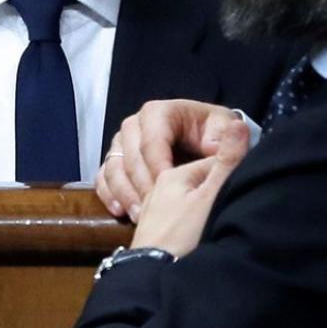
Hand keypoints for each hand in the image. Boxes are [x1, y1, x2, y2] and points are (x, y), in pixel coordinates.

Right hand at [96, 100, 247, 220]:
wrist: (204, 142)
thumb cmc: (213, 132)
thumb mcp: (223, 127)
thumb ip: (222, 134)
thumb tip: (212, 146)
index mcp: (160, 112)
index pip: (152, 139)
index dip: (159, 164)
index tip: (169, 187)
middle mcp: (135, 125)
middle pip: (129, 154)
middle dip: (142, 182)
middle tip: (153, 207)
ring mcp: (121, 144)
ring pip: (113, 167)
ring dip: (125, 193)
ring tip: (140, 215)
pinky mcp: (114, 162)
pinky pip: (103, 178)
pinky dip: (109, 195)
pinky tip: (121, 212)